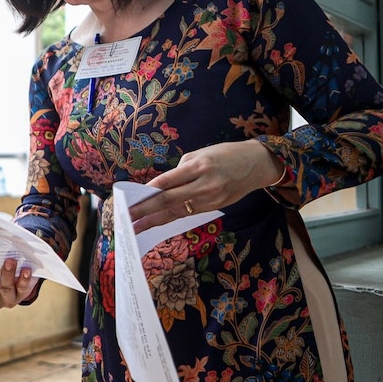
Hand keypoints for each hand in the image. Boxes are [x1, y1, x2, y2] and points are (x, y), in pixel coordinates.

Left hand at [128, 140, 283, 233]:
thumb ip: (180, 170)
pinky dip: (169, 218)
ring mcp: (210, 199)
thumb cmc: (225, 154)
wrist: (257, 164)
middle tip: (125, 219)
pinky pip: (187, 213)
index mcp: (198, 167)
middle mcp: (204, 185)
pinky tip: (155, 222)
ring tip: (135, 228)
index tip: (129, 201)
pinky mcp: (214, 207)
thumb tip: (160, 186)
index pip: (167, 182)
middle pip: (168, 201)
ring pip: (176, 211)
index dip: (146, 194)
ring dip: (154, 221)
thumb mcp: (201, 154)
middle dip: (144, 211)